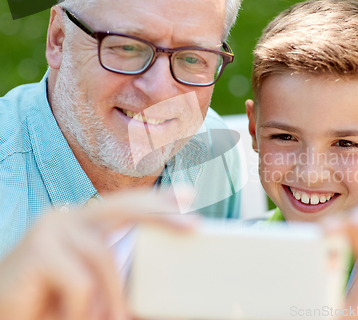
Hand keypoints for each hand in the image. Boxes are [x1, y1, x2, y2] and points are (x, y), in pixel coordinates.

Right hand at [0, 190, 197, 319]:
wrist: (7, 315)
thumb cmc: (54, 302)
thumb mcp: (97, 288)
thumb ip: (124, 280)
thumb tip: (170, 295)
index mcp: (86, 223)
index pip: (127, 205)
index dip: (158, 200)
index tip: (189, 196)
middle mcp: (70, 217)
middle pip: (123, 208)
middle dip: (161, 214)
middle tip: (193, 226)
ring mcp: (52, 229)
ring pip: (103, 257)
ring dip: (112, 296)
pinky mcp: (37, 250)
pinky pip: (80, 281)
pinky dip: (83, 308)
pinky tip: (72, 317)